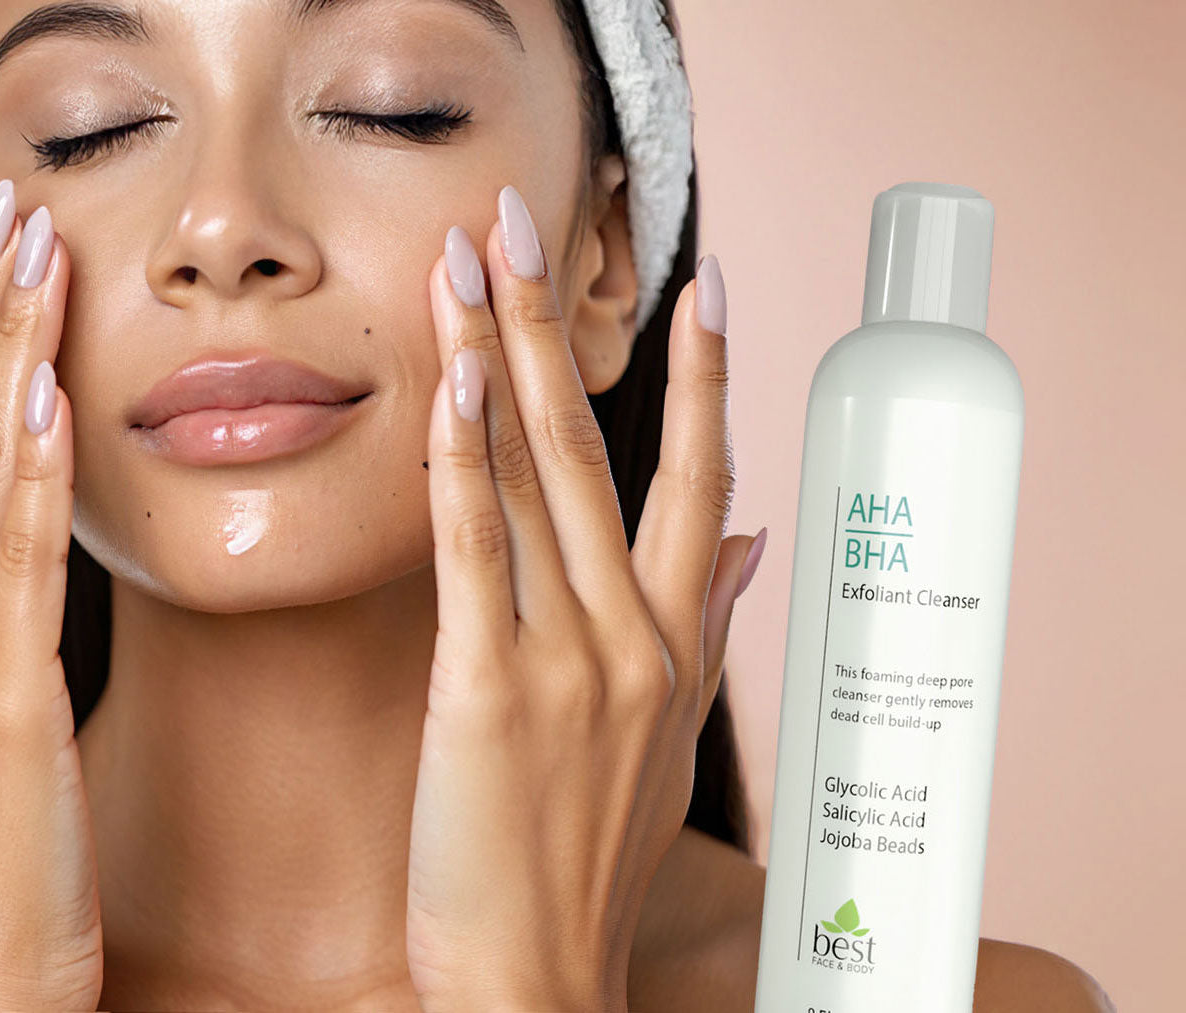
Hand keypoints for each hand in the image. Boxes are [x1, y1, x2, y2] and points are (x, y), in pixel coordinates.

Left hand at [404, 186, 763, 1010]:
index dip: (707, 378)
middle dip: (556, 322)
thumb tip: (748, 540)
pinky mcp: (490, 692)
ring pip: (537, 477)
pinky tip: (454, 384)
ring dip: (500, 355)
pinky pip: (478, 552)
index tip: (705, 285)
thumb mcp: (667, 743)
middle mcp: (635, 638)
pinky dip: (465, 461)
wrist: (538, 980)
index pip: (704, 480)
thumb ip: (703, 632)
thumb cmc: (585, 864)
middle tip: (521, 219)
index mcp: (675, 645)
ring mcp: (570, 660)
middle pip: (600, 448)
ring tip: (466, 259)